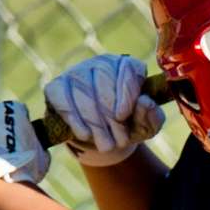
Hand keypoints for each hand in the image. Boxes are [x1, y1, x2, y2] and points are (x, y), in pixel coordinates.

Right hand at [42, 54, 162, 165]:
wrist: (99, 140)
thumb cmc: (127, 128)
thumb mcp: (146, 127)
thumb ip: (152, 115)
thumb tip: (144, 102)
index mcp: (128, 68)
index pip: (128, 68)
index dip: (124, 91)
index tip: (122, 116)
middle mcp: (103, 64)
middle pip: (103, 78)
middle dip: (109, 114)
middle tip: (116, 141)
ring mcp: (78, 72)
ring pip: (82, 89)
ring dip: (94, 122)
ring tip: (105, 145)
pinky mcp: (57, 86)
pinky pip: (62, 97)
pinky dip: (74, 118)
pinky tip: (84, 134)